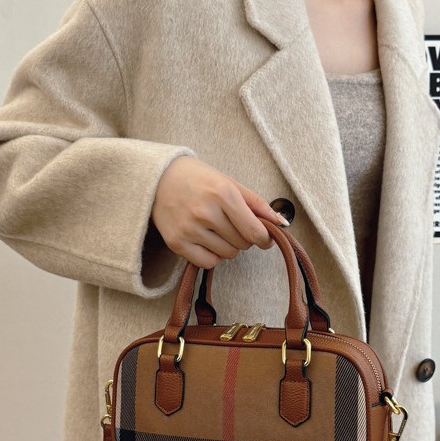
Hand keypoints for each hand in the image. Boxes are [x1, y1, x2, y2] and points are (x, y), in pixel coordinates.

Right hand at [151, 156, 289, 268]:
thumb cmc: (198, 178)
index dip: (264, 238)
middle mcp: (206, 212)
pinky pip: (208, 262)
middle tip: (232, 225)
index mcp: (223, 194)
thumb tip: (281, 223)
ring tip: (216, 229)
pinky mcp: (177, 243)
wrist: (159, 178)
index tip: (264, 238)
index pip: (254, 231)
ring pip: (227, 254)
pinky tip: (206, 240)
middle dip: (243, 237)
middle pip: (242, 244)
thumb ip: (256, 204)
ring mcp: (190, 229)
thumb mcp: (229, 182)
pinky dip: (212, 255)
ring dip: (228, 246)